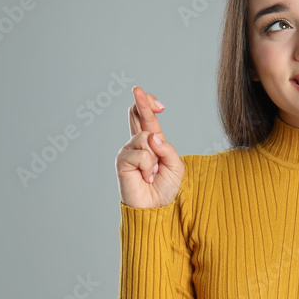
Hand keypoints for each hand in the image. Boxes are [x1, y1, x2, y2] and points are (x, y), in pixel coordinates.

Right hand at [115, 86, 183, 207]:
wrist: (155, 208)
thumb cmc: (164, 188)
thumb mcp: (176, 166)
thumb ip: (168, 149)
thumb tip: (152, 136)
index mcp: (151, 142)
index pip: (147, 118)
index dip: (148, 105)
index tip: (158, 103)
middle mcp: (137, 143)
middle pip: (135, 114)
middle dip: (140, 102)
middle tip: (137, 89)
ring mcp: (128, 151)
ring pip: (144, 137)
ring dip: (154, 157)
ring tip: (151, 173)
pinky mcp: (122, 161)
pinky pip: (141, 154)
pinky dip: (148, 167)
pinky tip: (144, 177)